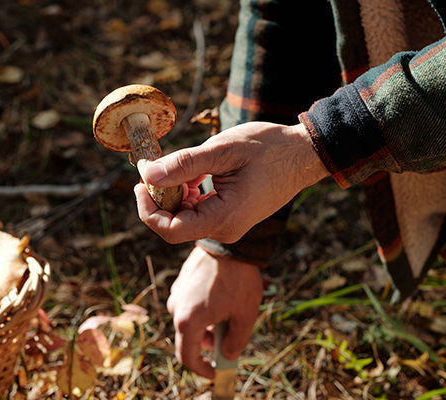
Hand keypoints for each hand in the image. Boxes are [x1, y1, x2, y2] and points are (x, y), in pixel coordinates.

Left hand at [134, 122, 327, 243]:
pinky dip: (189, 193)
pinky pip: (199, 211)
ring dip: (174, 193)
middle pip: (174, 225)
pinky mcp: (231, 216)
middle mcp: (226, 229)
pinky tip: (194, 172)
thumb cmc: (269, 148)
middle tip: (155, 166)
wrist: (304, 154)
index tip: (141, 182)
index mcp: (225, 218)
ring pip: (185, 217)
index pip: (170, 230)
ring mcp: (229, 225)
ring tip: (182, 164)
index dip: (148, 210)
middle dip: (160, 198)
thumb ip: (183, 165)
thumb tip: (147, 174)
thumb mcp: (222, 150)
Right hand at [166, 246, 262, 378]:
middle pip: (188, 338)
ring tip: (229, 314)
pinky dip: (202, 310)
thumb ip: (235, 342)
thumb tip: (227, 355)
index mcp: (188, 321)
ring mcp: (177, 293)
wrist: (230, 244)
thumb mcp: (245, 316)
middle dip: (207, 344)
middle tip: (228, 339)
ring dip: (206, 326)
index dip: (201, 370)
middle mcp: (176, 308)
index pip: (187, 357)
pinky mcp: (181, 282)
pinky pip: (189, 304)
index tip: (215, 373)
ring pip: (189, 320)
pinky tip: (222, 299)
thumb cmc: (238, 280)